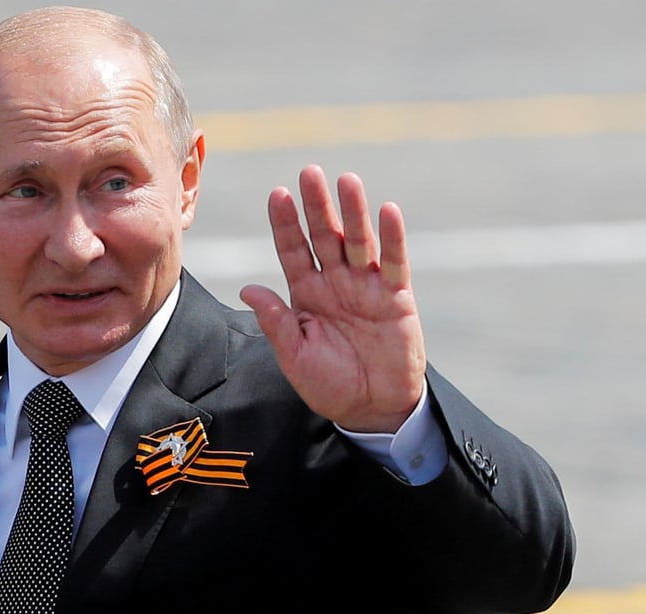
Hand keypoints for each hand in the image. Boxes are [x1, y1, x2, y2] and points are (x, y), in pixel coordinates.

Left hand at [239, 164, 425, 432]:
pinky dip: (393, 238)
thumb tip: (248, 289)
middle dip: (317, 205)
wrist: (372, 410)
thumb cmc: (330, 385)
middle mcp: (335, 283)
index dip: (285, 223)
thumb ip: (276, 322)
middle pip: (324, 236)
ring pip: (358, 241)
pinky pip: (395, 263)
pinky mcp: (397, 298)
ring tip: (346, 181)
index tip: (278, 194)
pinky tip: (387, 211)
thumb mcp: (295, 357)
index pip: (293, 250)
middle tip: (310, 172)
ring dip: (352, 212)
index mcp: (306, 294)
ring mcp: (367, 287)